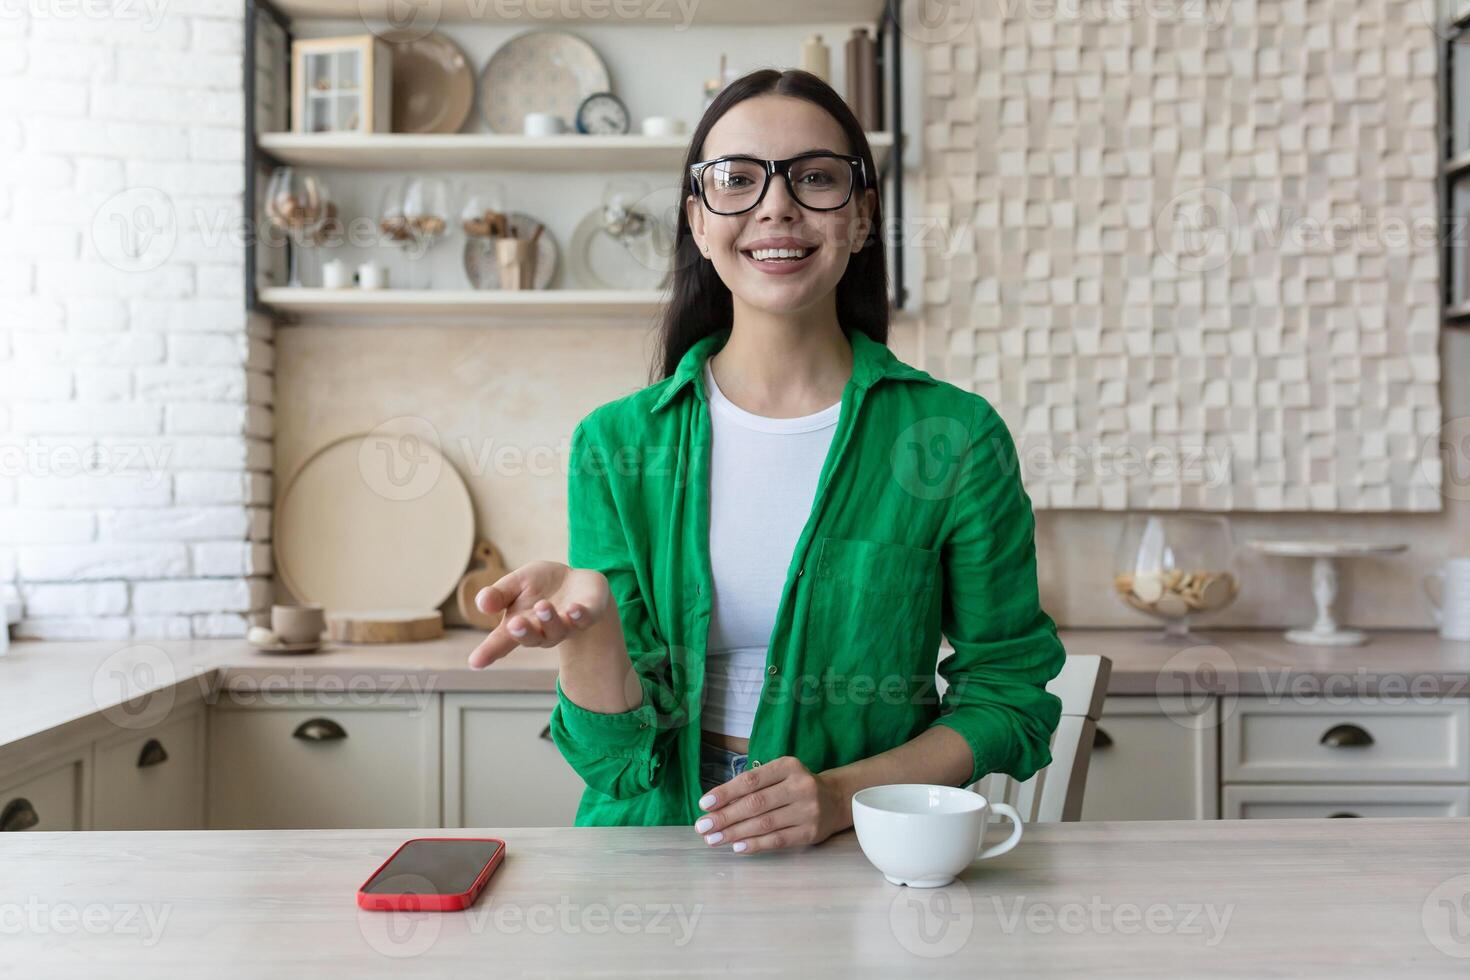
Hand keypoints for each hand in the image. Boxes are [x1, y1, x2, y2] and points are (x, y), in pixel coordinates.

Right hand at [467, 561, 611, 668]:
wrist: (577, 581)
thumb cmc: (540, 586)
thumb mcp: (516, 583)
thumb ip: (498, 594)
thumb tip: (482, 604)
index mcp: (520, 624)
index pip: (501, 641)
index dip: (488, 652)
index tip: (474, 663)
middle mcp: (542, 630)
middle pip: (531, 638)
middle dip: (524, 632)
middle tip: (515, 624)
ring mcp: (567, 625)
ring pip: (557, 630)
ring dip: (549, 620)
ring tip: (543, 606)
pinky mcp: (589, 614)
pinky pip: (585, 619)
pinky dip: (580, 616)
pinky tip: (574, 610)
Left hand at [692, 756, 849, 854]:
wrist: (836, 800)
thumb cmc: (796, 786)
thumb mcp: (780, 775)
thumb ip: (753, 786)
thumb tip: (716, 806)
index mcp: (788, 766)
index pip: (751, 780)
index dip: (726, 792)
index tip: (704, 804)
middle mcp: (799, 786)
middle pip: (755, 803)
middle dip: (725, 816)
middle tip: (703, 826)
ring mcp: (807, 810)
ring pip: (764, 824)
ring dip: (734, 833)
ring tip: (713, 839)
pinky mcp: (810, 833)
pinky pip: (778, 840)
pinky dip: (755, 844)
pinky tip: (737, 847)